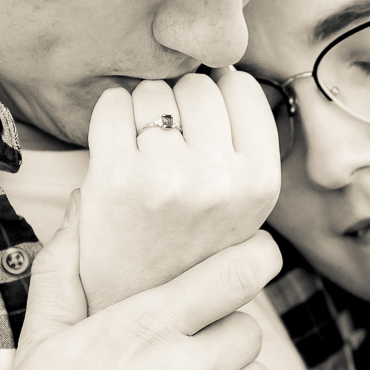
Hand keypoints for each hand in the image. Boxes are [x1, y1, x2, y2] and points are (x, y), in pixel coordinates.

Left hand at [79, 71, 279, 312]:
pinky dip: (108, 116)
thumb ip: (242, 144)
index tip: (198, 130)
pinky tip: (112, 148)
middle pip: (197, 85)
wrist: (126, 304)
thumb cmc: (182, 245)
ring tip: (140, 155)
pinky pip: (112, 105)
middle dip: (177, 105)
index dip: (214, 100)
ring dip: (141, 111)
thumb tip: (224, 65)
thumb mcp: (240, 205)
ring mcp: (170, 178)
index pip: (240, 89)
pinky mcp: (118, 177)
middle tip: (165, 150)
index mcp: (261, 184)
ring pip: (154, 91)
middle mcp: (223, 180)